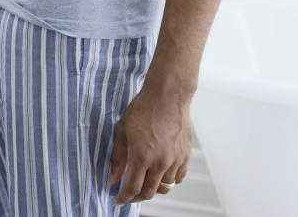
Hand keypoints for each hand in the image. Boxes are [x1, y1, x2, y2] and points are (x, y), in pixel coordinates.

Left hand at [107, 86, 191, 204]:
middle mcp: (160, 162)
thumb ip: (117, 157)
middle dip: (136, 197)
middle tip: (129, 194)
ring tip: (144, 182)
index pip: (132, 188)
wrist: (167, 97)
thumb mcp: (122, 132)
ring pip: (164, 187)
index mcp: (141, 156)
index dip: (124, 198)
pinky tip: (160, 174)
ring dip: (153, 188)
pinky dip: (168, 180)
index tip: (118, 200)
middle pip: (149, 192)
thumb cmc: (143, 110)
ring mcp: (174, 160)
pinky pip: (177, 178)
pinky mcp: (184, 156)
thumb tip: (113, 178)